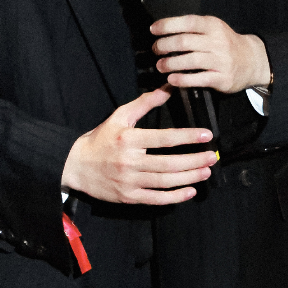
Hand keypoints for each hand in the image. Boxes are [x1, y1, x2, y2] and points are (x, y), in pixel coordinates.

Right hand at [61, 88, 216, 204]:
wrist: (76, 165)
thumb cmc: (101, 139)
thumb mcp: (120, 116)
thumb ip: (145, 103)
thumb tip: (168, 88)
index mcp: (129, 139)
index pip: (164, 138)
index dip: (188, 137)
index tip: (206, 135)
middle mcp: (130, 161)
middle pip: (168, 163)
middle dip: (194, 160)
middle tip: (211, 157)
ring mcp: (129, 181)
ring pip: (165, 182)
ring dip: (189, 178)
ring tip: (205, 172)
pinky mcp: (129, 196)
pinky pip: (156, 198)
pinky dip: (175, 196)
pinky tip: (189, 191)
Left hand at [150, 15, 270, 92]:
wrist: (252, 60)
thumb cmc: (225, 43)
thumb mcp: (214, 29)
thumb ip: (194, 28)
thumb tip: (163, 29)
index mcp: (213, 25)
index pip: (187, 22)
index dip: (167, 25)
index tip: (153, 30)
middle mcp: (218, 41)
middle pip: (185, 42)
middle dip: (165, 46)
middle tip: (155, 50)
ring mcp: (221, 60)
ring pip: (190, 61)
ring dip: (170, 63)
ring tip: (160, 66)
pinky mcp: (222, 78)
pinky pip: (199, 79)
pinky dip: (182, 79)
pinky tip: (172, 79)